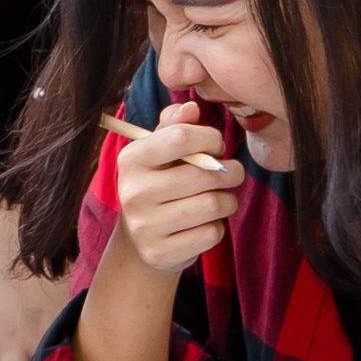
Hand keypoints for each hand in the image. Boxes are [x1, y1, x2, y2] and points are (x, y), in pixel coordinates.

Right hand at [107, 103, 241, 278]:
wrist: (140, 241)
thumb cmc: (158, 184)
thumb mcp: (158, 151)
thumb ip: (174, 125)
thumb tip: (190, 107)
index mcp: (131, 159)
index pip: (180, 137)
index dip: (211, 138)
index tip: (217, 146)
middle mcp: (132, 192)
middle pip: (205, 175)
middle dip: (230, 173)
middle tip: (229, 175)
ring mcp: (145, 226)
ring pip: (213, 205)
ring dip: (227, 201)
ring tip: (219, 199)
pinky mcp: (161, 253)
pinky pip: (211, 233)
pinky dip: (216, 228)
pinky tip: (203, 224)